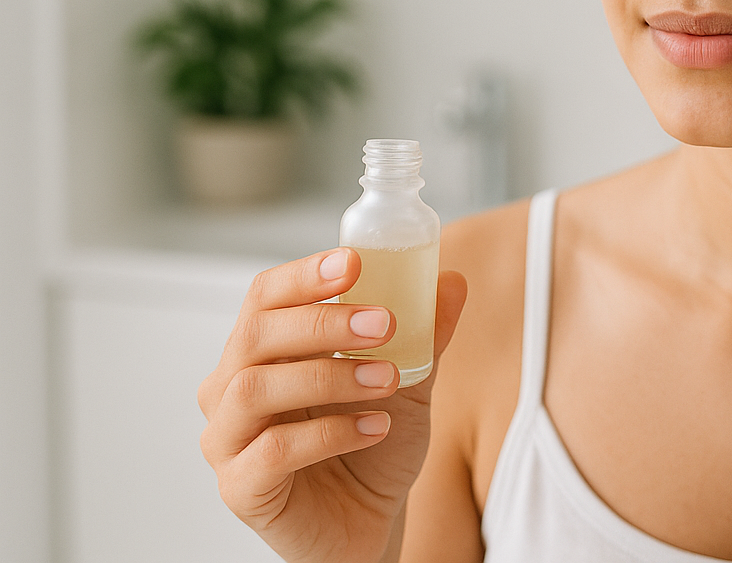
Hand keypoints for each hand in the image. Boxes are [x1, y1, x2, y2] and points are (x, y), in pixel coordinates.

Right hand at [198, 248, 468, 562]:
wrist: (369, 521)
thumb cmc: (372, 445)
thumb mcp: (407, 382)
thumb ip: (423, 334)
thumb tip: (451, 281)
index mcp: (263, 350)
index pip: (266, 296)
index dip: (304, 274)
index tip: (354, 262)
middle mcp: (231, 388)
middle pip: (257, 334)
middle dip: (324, 322)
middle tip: (384, 322)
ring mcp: (227, 439)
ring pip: (257, 388)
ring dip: (330, 375)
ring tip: (387, 379)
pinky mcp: (240, 487)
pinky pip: (273, 450)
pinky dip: (331, 433)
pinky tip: (375, 428)